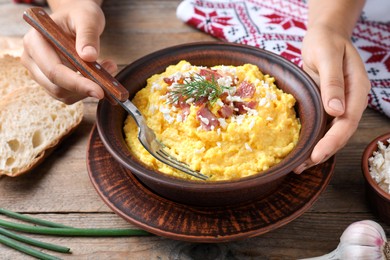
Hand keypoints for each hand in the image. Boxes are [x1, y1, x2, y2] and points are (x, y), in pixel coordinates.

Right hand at [22, 1, 116, 103]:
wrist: (75, 17)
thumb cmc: (79, 14)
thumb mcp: (87, 18)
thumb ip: (88, 35)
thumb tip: (89, 57)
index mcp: (34, 41)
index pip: (54, 71)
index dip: (77, 83)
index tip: (100, 90)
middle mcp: (31, 59)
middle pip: (56, 87)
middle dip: (85, 88)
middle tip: (110, 80)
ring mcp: (39, 72)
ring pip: (63, 95)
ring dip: (87, 90)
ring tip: (108, 68)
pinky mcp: (50, 81)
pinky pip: (69, 94)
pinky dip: (86, 90)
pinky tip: (100, 75)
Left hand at [294, 25, 370, 172]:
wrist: (324, 36)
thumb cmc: (325, 42)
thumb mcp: (327, 56)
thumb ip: (332, 82)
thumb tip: (336, 111)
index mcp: (356, 90)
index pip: (348, 122)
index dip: (333, 140)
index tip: (317, 155)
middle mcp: (350, 101)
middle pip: (341, 132)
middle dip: (323, 151)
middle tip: (302, 166)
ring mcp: (340, 104)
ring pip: (332, 132)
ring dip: (317, 149)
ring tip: (299, 165)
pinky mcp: (327, 105)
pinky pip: (323, 125)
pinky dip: (313, 138)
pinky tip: (301, 149)